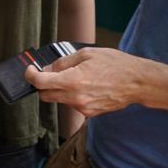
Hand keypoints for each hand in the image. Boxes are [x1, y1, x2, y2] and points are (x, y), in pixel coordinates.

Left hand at [26, 46, 156, 117]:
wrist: (138, 82)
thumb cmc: (116, 64)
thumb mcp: (86, 54)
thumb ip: (63, 63)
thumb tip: (47, 69)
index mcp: (73, 81)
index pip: (40, 83)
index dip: (30, 75)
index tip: (30, 70)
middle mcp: (75, 98)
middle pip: (45, 95)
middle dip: (42, 84)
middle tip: (49, 73)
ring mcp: (83, 108)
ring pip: (59, 100)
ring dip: (60, 89)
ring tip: (78, 77)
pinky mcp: (90, 114)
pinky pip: (73, 104)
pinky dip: (73, 96)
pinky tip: (87, 86)